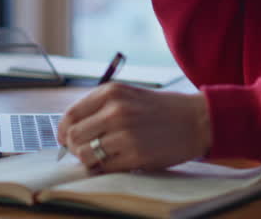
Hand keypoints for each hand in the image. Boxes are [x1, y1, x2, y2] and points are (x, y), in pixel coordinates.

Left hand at [56, 83, 211, 171]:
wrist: (196, 120)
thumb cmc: (161, 110)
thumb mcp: (129, 96)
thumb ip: (100, 108)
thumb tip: (70, 130)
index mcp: (112, 92)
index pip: (70, 115)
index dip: (63, 131)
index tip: (66, 139)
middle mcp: (115, 111)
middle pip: (73, 136)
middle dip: (75, 148)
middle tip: (86, 151)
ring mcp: (124, 134)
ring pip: (85, 154)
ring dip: (89, 160)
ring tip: (101, 157)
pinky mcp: (135, 155)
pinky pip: (104, 168)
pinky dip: (104, 168)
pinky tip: (116, 162)